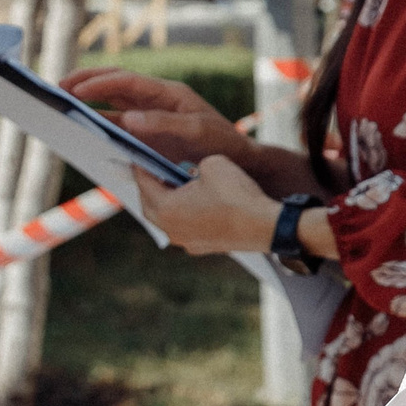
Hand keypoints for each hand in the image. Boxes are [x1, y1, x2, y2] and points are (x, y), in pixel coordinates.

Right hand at [64, 69, 247, 166]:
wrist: (239, 160)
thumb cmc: (222, 142)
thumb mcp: (197, 132)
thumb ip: (164, 124)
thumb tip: (128, 119)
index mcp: (168, 93)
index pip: (127, 81)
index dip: (99, 83)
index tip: (74, 90)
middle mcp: (156, 100)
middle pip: (115, 83)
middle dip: (86, 82)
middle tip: (56, 88)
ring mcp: (151, 115)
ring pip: (113, 102)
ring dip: (88, 102)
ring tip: (60, 105)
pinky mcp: (148, 131)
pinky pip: (118, 123)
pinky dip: (99, 123)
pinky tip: (82, 129)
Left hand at [133, 156, 280, 254]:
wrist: (265, 225)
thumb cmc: (236, 194)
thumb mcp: (212, 163)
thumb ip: (194, 164)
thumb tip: (195, 172)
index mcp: (165, 209)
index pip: (144, 184)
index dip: (141, 168)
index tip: (139, 157)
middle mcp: (171, 229)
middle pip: (150, 206)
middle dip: (151, 188)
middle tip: (155, 172)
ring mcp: (187, 242)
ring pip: (168, 220)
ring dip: (169, 203)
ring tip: (179, 186)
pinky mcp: (203, 247)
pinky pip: (186, 228)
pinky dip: (187, 215)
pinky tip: (200, 204)